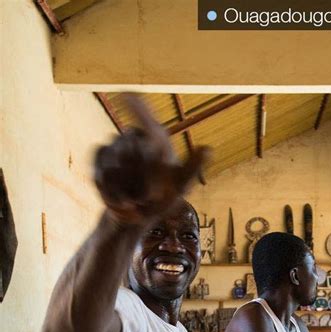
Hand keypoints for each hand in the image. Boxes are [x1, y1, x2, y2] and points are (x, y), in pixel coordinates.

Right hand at [94, 95, 208, 225]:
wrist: (139, 214)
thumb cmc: (165, 197)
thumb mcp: (182, 185)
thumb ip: (192, 167)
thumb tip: (207, 148)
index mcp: (157, 137)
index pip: (145, 119)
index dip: (135, 107)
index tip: (124, 94)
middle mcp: (134, 136)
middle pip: (131, 154)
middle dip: (141, 182)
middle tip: (150, 198)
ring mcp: (114, 145)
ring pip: (115, 167)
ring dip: (127, 190)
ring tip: (135, 200)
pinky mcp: (99, 156)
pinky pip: (101, 173)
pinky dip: (110, 191)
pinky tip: (120, 201)